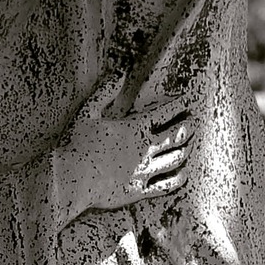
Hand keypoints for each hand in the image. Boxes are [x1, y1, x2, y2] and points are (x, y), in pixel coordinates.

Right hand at [51, 97, 190, 225]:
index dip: (178, 105)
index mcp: (134, 128)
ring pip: (176, 159)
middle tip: (194, 122)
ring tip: (190, 144)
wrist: (70, 179)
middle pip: (177, 135)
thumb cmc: (76, 145)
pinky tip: (184, 174)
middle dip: (188, 126)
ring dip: (186, 149)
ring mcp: (144, 171)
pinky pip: (166, 185)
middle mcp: (144, 149)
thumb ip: (104, 92)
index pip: (164, 112)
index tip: (185, 101)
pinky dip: (178, 179)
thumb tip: (118, 74)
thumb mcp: (87, 112)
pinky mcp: (139, 191)